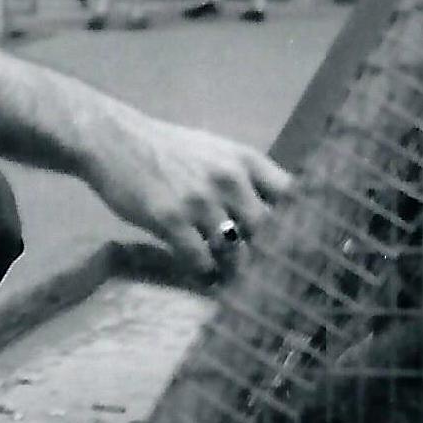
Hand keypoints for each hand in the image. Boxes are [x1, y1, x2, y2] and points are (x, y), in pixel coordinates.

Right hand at [84, 110, 291, 279]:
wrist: (112, 140)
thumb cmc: (166, 149)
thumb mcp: (215, 153)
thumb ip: (246, 180)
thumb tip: (277, 218)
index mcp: (246, 161)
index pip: (294, 196)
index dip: (305, 225)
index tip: (310, 249)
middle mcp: (229, 179)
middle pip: (269, 232)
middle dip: (271, 258)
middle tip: (271, 279)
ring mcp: (200, 201)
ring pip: (236, 252)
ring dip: (236, 271)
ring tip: (236, 282)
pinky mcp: (170, 220)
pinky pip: (200, 261)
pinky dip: (205, 275)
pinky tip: (205, 277)